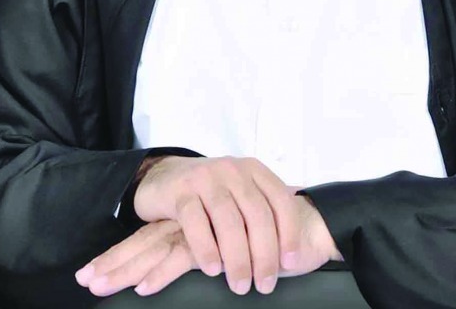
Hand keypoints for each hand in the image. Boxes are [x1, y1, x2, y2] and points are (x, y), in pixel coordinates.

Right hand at [106, 155, 332, 294]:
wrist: (163, 178)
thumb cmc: (209, 195)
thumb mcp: (240, 194)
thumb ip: (262, 210)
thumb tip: (292, 248)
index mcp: (253, 171)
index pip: (280, 200)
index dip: (289, 232)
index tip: (292, 262)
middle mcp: (233, 170)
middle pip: (256, 214)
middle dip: (264, 254)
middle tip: (265, 285)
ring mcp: (206, 178)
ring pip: (228, 220)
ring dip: (237, 258)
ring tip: (240, 285)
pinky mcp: (181, 190)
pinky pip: (196, 221)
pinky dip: (206, 248)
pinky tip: (212, 269)